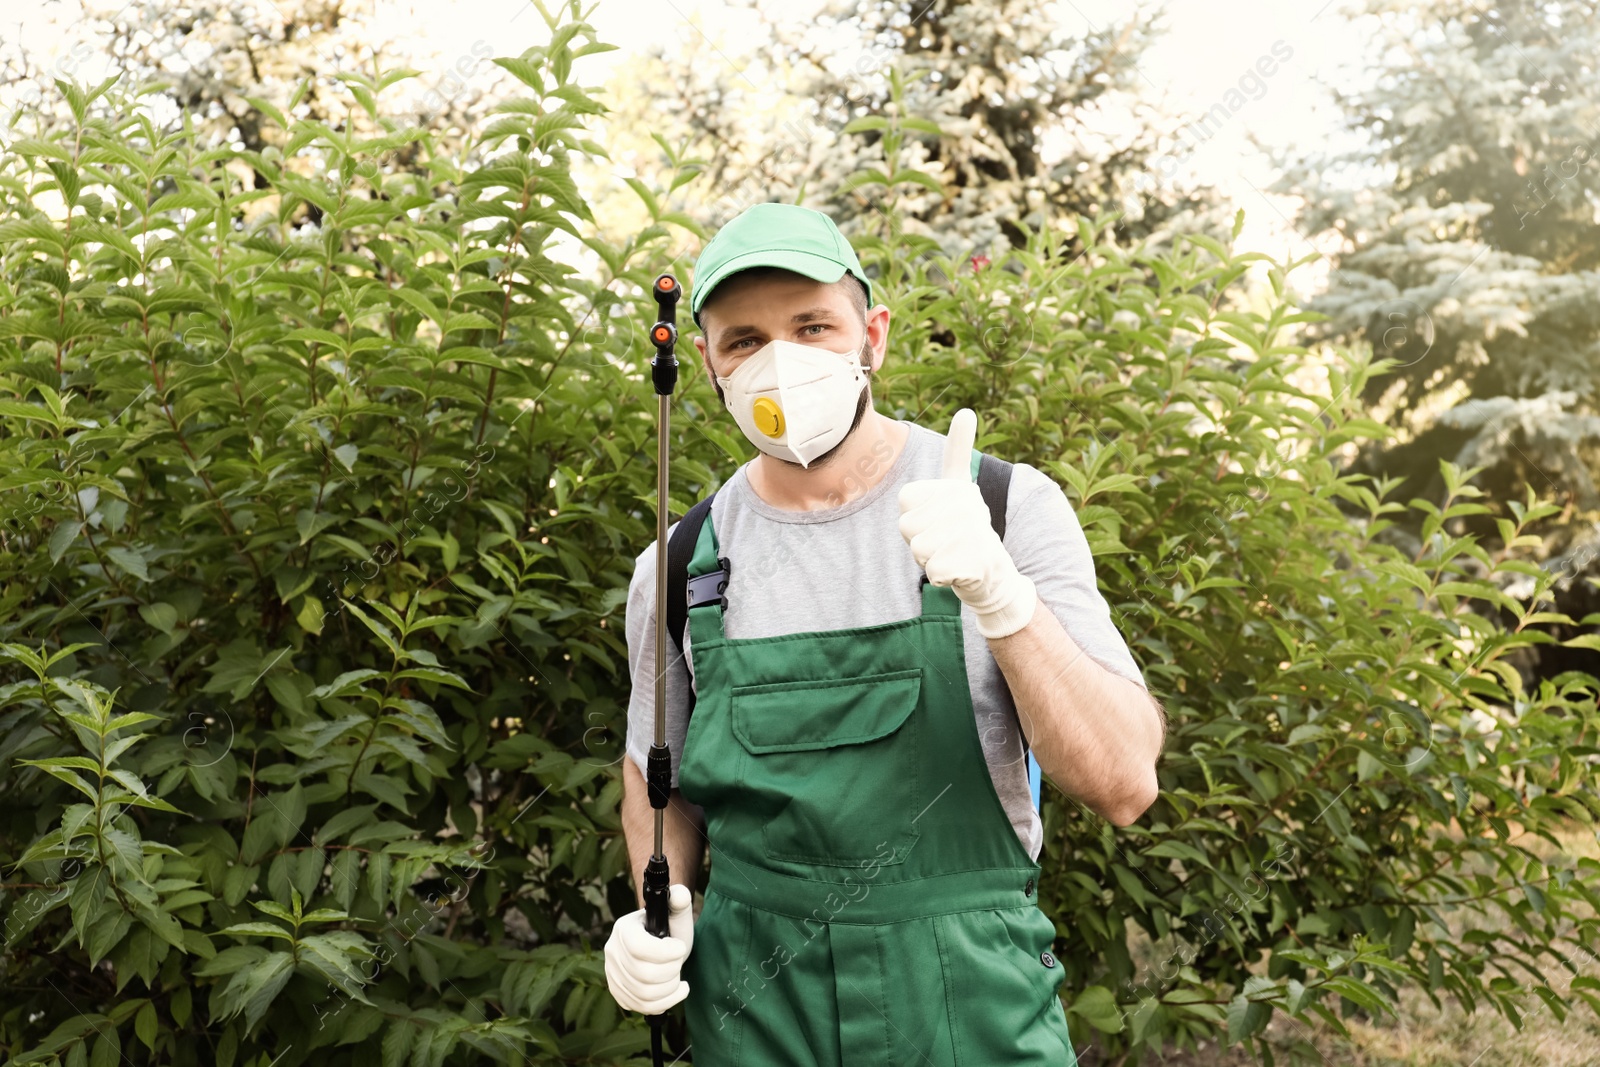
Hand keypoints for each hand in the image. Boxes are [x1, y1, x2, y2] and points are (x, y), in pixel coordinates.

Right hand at [603, 883, 695, 1013]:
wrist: (660, 947)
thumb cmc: (669, 930)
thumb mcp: (677, 914)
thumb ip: (680, 901)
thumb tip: (680, 893)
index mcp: (624, 928)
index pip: (638, 948)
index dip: (665, 953)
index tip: (680, 948)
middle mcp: (612, 951)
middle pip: (643, 975)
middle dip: (671, 971)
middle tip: (679, 963)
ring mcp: (612, 974)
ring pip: (643, 994)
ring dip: (670, 989)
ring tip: (678, 977)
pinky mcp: (619, 992)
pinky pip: (641, 1006)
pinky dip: (664, 1003)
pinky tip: (674, 990)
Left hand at [898, 408, 1037, 638]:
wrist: (994, 574)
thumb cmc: (966, 532)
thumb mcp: (959, 488)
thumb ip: (958, 451)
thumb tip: (967, 411)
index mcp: (957, 486)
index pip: (905, 502)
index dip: (915, 518)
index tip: (938, 520)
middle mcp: (967, 504)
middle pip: (908, 527)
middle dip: (921, 542)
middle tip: (948, 542)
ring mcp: (971, 533)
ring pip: (918, 549)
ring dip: (931, 560)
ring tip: (955, 555)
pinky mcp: (972, 561)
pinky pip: (934, 571)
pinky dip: (944, 577)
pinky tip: (962, 572)